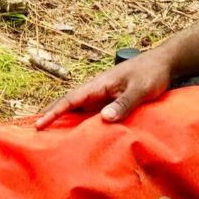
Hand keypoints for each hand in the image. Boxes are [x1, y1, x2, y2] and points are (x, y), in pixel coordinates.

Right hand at [34, 50, 172, 128]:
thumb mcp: (140, 89)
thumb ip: (124, 103)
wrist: (163, 62)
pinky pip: (91, 111)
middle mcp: (97, 89)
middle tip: (34, 132)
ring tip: (50, 136)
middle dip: (52, 115)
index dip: (54, 112)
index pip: (72, 99)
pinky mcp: (110, 99)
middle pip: (69, 103)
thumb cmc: (151, 73)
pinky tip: (78, 131)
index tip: (39, 124)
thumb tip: (104, 119)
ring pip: (79, 108)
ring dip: (64, 119)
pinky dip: (80, 120)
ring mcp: (103, 94)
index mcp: (99, 84)